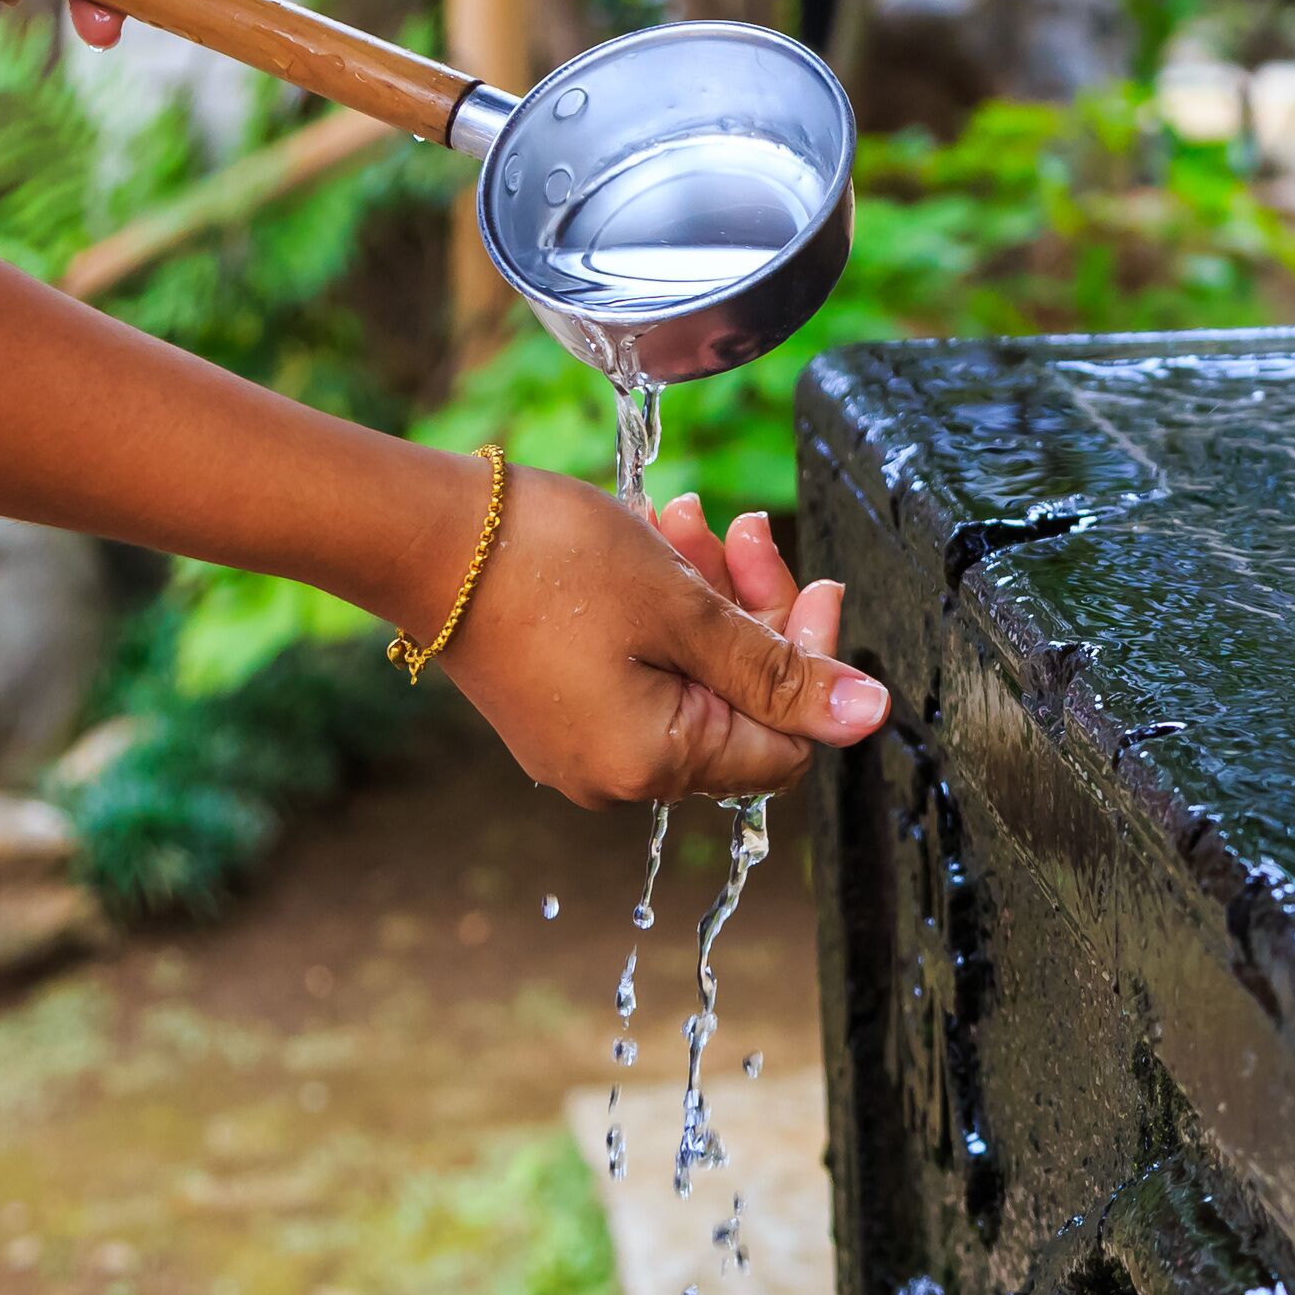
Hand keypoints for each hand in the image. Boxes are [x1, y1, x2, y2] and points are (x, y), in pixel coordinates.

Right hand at [432, 465, 889, 806]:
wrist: (422, 537)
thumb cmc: (554, 565)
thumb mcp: (687, 610)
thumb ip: (781, 671)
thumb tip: (871, 716)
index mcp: (655, 764)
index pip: (785, 741)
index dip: (811, 662)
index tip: (815, 580)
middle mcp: (615, 776)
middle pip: (738, 704)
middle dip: (753, 612)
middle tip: (745, 530)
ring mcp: (580, 745)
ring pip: (689, 675)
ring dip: (707, 597)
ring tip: (686, 519)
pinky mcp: (555, 709)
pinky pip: (638, 669)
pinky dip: (660, 611)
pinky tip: (652, 542)